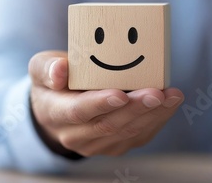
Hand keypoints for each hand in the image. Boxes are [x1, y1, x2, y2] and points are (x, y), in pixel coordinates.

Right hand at [28, 51, 183, 156]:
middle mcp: (73, 135)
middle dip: (135, 109)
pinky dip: (156, 120)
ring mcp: (95, 145)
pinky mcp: (114, 146)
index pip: (77, 112)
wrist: (57, 108)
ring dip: (152, 115)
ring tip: (171, 96)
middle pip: (107, 125)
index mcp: (53, 112)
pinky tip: (170, 103)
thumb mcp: (40, 67)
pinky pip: (137, 137)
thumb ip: (48, 67)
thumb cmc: (53, 80)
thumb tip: (61, 70)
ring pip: (126, 133)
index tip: (121, 94)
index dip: (99, 104)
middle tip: (156, 93)